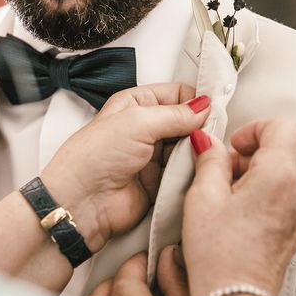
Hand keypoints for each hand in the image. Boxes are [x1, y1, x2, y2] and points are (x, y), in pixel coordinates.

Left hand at [41, 83, 210, 252]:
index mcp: (135, 105)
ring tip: (199, 155)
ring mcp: (152, 156)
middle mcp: (144, 128)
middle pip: (187, 122)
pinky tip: (194, 172)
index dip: (196, 100)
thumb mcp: (137, 122)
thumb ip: (175, 114)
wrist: (82, 202)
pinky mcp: (158, 181)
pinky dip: (191, 172)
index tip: (213, 109)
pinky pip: (184, 173)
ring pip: (188, 148)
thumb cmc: (94, 158)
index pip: (177, 94)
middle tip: (209, 135)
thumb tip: (204, 106)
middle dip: (199, 129)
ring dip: (195, 152)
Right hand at [183, 119, 295, 295]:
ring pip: (280, 174)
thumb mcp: (202, 196)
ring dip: (252, 178)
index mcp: (279, 176)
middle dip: (247, 157)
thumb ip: (209, 160)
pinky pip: (282, 196)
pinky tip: (236, 215)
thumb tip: (208, 143)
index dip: (252, 130)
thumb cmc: (219, 254)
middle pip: (279, 152)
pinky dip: (260, 196)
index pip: (280, 128)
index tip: (232, 146)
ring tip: (224, 202)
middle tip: (219, 178)